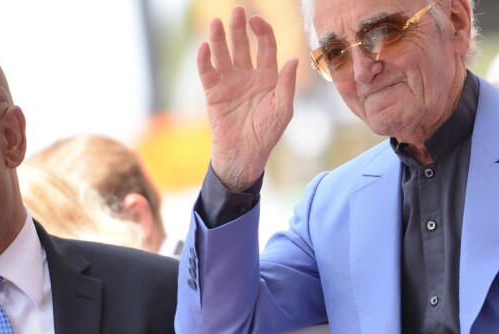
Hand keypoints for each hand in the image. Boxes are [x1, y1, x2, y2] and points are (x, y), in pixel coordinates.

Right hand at [196, 5, 298, 190]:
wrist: (244, 155)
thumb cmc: (266, 135)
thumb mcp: (282, 110)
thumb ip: (287, 85)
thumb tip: (294, 60)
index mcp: (268, 77)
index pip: (266, 47)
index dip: (263, 32)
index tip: (258, 22)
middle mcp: (248, 75)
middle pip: (243, 45)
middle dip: (239, 28)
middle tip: (237, 11)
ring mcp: (229, 82)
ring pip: (223, 54)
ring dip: (219, 38)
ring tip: (216, 23)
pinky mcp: (213, 93)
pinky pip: (207, 73)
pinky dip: (204, 60)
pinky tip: (204, 48)